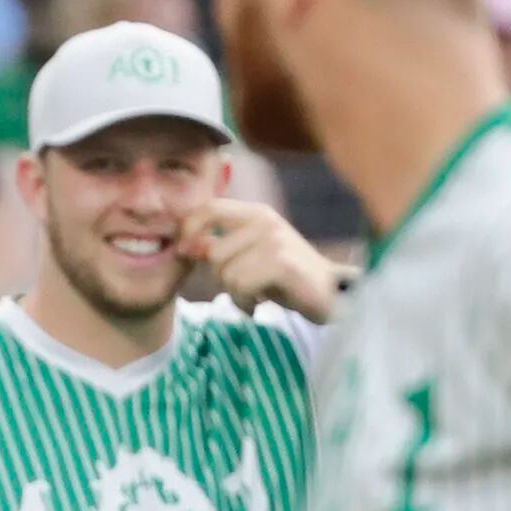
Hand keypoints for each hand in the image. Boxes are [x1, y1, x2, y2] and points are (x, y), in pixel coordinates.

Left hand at [179, 198, 343, 320]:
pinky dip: (245, 301)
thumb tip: (184, 246)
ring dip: (234, 293)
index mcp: (254, 213)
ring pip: (225, 273)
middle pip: (212, 252)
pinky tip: (260, 302)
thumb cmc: (281, 276)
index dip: (188, 229)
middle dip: (220, 277)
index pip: (208, 208)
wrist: (327, 293)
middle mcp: (265, 220)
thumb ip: (217, 246)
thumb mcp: (246, 255)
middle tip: (243, 285)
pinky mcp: (282, 263)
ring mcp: (275, 239)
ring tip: (255, 294)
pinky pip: (241, 285)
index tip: (183, 252)